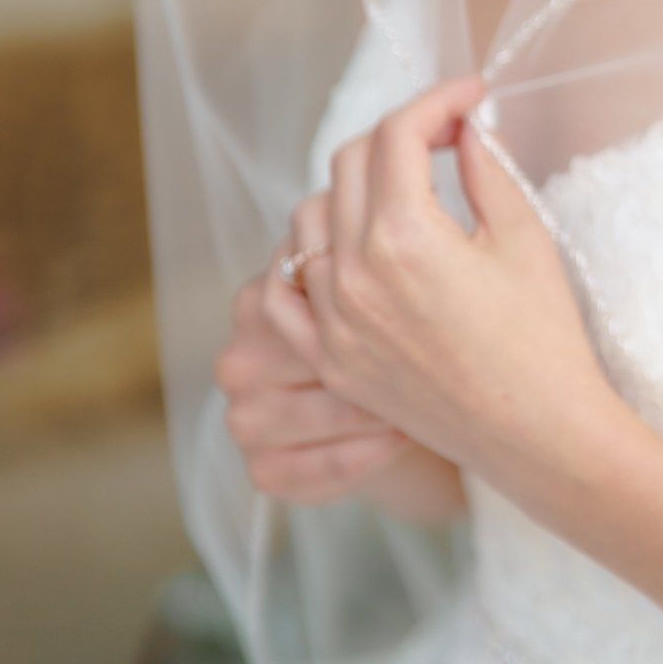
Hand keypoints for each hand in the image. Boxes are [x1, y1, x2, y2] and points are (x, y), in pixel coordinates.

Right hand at [213, 248, 416, 506]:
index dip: (359, 300)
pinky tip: (399, 437)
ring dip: (368, 409)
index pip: (294, 296)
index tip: (411, 302)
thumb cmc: (392, 331)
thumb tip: (399, 193)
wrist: (402, 407)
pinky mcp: (264, 470)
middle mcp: (238, 359)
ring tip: (419, 395)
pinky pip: (304, 470)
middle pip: (303, 357)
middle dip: (367, 358)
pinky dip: (357, 457)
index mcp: (256, 302)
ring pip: (307, 414)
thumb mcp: (378, 278)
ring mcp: (244, 418)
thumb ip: (367, 245)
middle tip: (424, 356)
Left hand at [298, 74, 624, 519]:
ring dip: (352, 187)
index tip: (471, 96)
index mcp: (405, 236)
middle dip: (399, 135)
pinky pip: (286, 288)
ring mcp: (334, 319)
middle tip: (446, 136)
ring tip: (403, 192)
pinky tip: (348, 248)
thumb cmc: (543, 338)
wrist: (538, 434)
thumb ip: (484, 168)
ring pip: (309, 217)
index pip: (400, 133)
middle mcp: (355, 272)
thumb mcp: (522, 236)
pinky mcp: (330, 356)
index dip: (438, 99)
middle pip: (351, 162)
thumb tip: (467, 126)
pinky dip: (308, 256)